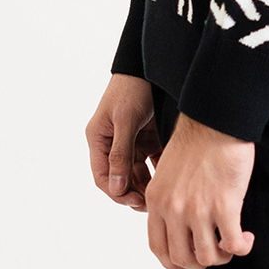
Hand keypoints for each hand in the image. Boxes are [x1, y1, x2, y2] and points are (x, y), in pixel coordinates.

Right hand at [85, 73, 161, 211]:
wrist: (152, 64)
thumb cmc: (133, 87)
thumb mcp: (126, 120)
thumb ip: (120, 153)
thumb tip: (116, 187)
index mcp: (99, 139)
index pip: (103, 177)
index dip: (116, 193)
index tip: (134, 201)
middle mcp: (112, 143)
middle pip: (120, 178)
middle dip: (134, 192)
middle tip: (151, 204)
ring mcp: (129, 141)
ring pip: (137, 173)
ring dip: (147, 185)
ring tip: (161, 194)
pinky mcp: (146, 137)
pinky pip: (151, 160)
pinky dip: (159, 170)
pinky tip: (170, 178)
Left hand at [144, 111, 255, 268]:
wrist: (216, 118)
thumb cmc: (197, 138)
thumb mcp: (168, 170)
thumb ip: (168, 197)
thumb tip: (178, 224)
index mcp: (157, 199)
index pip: (159, 249)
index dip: (176, 261)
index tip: (190, 257)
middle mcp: (174, 208)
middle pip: (183, 259)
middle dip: (200, 262)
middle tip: (215, 250)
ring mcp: (198, 209)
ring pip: (208, 257)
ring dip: (223, 256)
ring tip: (232, 242)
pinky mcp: (224, 205)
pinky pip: (233, 244)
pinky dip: (242, 247)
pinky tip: (247, 237)